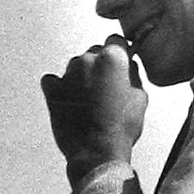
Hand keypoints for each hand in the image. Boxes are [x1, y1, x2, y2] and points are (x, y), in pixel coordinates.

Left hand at [40, 37, 146, 178]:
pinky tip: (70, 101)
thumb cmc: (120, 128)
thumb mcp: (140, 98)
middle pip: (94, 53)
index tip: (119, 63)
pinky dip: (60, 88)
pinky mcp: (52, 90)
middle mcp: (88, 60)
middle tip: (106, 90)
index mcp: (112, 58)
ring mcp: (68, 74)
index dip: (119, 54)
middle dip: (100, 67)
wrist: (97, 152)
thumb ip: (133, 75)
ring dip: (82, 77)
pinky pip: (53, 81)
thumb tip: (128, 66)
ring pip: (76, 66)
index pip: (115, 41)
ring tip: (89, 101)